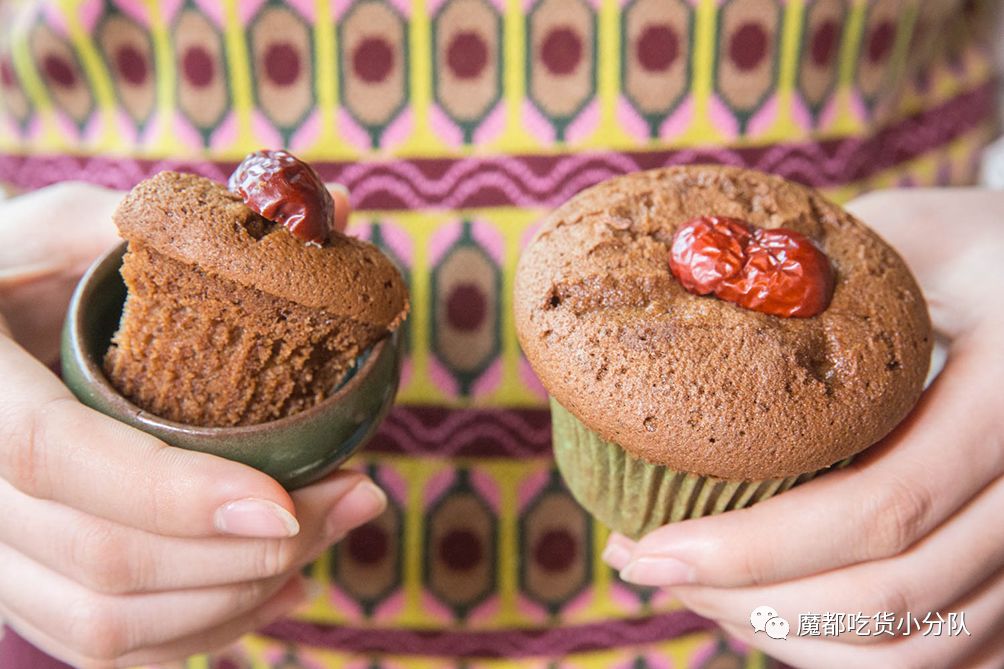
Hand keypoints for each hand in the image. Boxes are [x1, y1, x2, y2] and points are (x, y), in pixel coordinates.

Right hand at [0, 181, 384, 667]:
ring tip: (331, 531)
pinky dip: (199, 630)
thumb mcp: (62, 228)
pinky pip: (103, 645)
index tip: (287, 504)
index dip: (173, 493)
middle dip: (244, 551)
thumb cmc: (8, 274)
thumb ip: (179, 220)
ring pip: (103, 624)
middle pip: (99, 558)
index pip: (54, 457)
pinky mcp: (19, 582)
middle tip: (355, 501)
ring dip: (236, 595)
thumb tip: (339, 208)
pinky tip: (275, 585)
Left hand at [602, 189, 1003, 668]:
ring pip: (920, 647)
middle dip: (746, 601)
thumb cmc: (987, 251)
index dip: (752, 549)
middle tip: (648, 568)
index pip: (880, 509)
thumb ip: (816, 260)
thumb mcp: (917, 231)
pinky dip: (852, 652)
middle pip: (892, 597)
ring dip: (789, 636)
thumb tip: (690, 283)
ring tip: (699, 589)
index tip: (646, 548)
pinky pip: (951, 655)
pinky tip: (776, 610)